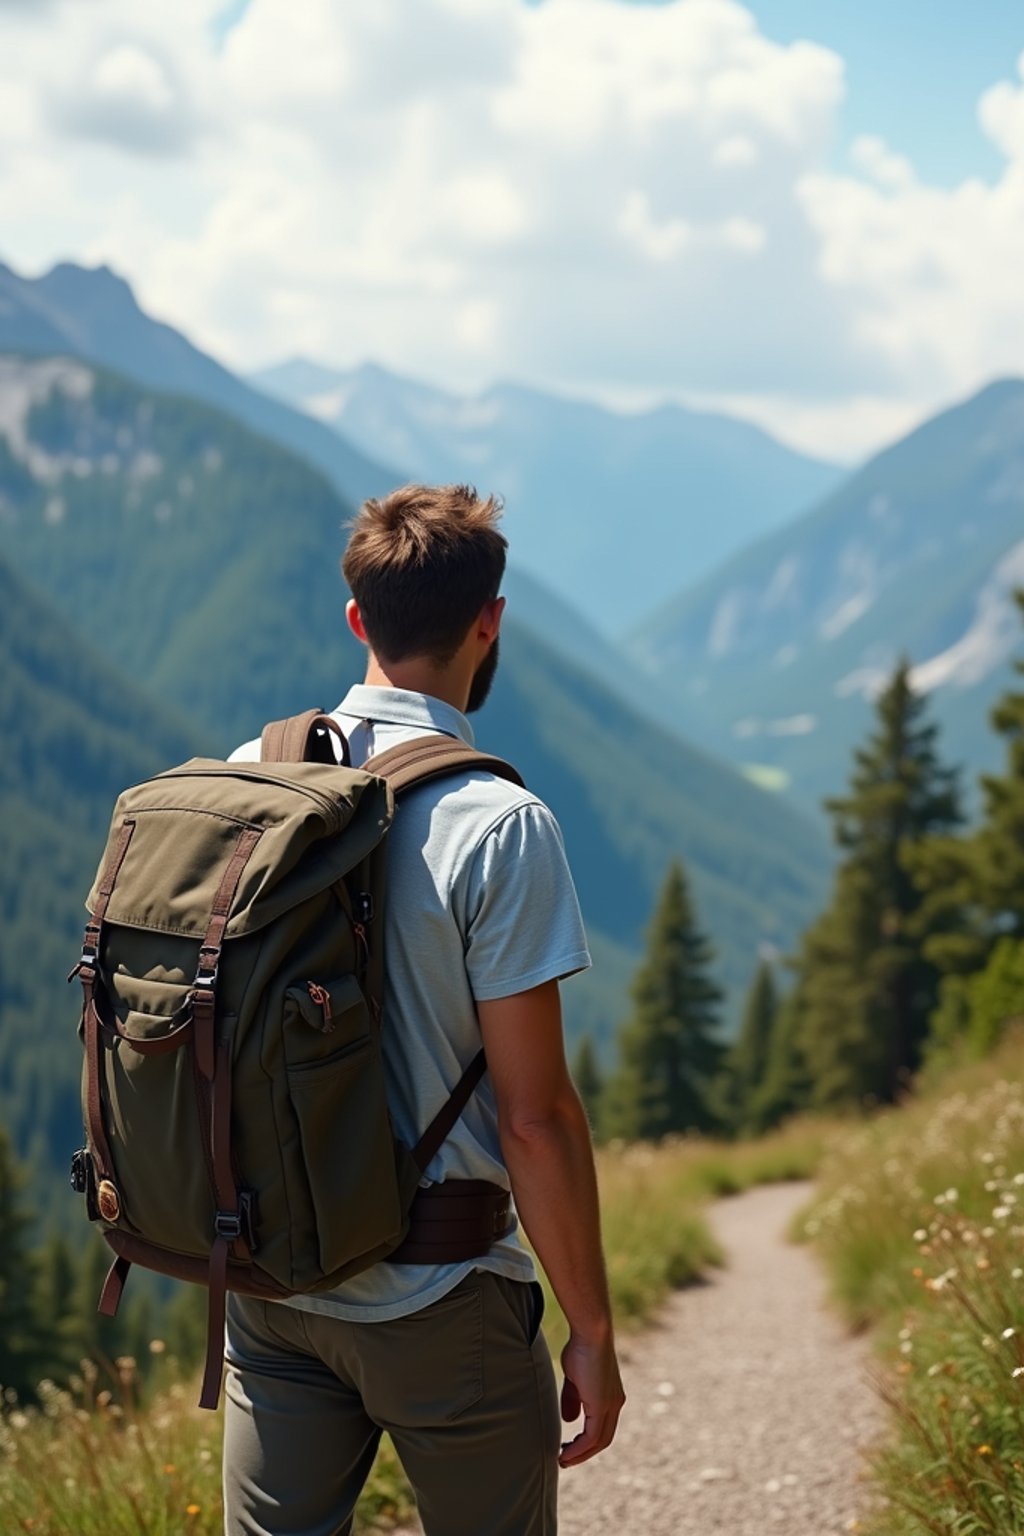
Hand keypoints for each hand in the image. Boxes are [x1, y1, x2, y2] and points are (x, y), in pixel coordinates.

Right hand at [558, 1329, 625, 1467]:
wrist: (590, 1332)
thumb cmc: (580, 1348)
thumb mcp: (575, 1378)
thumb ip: (573, 1399)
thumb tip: (570, 1420)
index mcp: (611, 1397)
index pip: (602, 1428)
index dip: (586, 1442)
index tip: (569, 1447)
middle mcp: (615, 1404)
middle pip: (603, 1440)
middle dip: (584, 1453)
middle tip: (565, 1459)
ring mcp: (611, 1405)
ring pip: (599, 1442)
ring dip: (580, 1454)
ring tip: (563, 1460)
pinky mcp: (602, 1405)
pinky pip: (592, 1437)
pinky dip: (579, 1448)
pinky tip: (566, 1452)